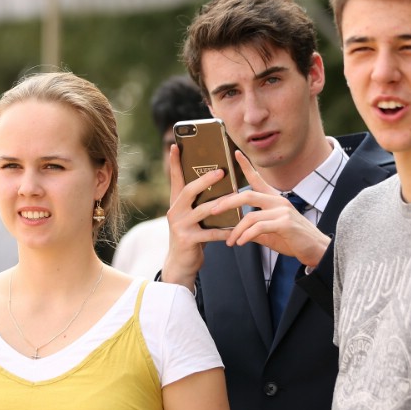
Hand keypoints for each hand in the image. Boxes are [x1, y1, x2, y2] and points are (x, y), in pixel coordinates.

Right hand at [161, 143, 231, 288]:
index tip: (175, 144)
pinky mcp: (187, 239)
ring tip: (235, 199)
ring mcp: (179, 225)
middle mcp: (174, 211)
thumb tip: (219, 181)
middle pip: (188, 190)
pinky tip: (236, 229)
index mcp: (176, 203)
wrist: (181, 264)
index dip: (175, 162)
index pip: (175, 178)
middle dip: (205, 180)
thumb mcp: (192, 216)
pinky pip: (209, 232)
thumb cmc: (192, 236)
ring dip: (220, 204)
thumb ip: (199, 201)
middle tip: (220, 171)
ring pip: (202, 210)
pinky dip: (224, 231)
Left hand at [210, 151, 330, 265]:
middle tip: (213, 211)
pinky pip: (259, 227)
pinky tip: (241, 242)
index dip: (246, 166)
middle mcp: (278, 201)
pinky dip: (247, 235)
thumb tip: (234, 232)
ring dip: (237, 230)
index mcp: (274, 200)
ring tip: (231, 241)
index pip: (258, 179)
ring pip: (250, 215)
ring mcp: (283, 211)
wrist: (316, 249)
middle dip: (227, 202)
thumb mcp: (269, 233)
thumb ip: (253, 229)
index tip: (236, 154)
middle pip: (247, 195)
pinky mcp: (285, 223)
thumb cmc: (293, 240)